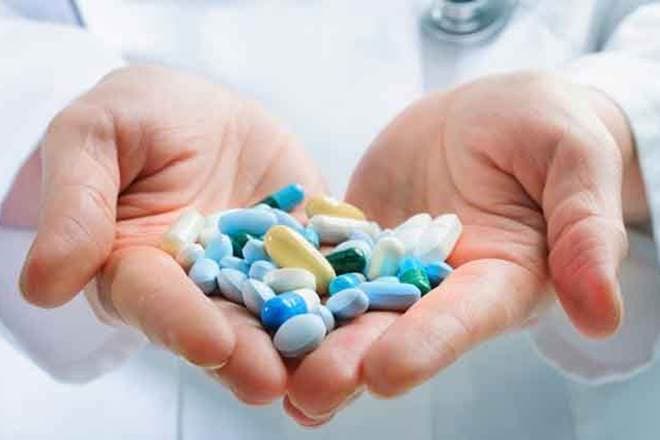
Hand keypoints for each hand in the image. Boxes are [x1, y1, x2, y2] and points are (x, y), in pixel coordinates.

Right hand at [19, 65, 324, 404]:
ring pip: (280, 317)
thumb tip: (43, 282)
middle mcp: (202, 287)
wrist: (202, 113)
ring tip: (334, 374)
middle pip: (223, 326)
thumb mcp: (96, 135)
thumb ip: (76, 201)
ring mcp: (259, 276)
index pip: (154, 300)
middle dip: (248, 355)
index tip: (208, 345)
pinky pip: (331, 279)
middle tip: (275, 381)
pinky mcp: (307, 256)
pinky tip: (379, 320)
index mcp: (140, 266)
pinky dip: (353, 301)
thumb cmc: (138, 118)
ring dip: (305, 347)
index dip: (178, 323)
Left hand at [284, 72, 639, 422]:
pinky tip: (249, 302)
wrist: (492, 113)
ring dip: (312, 339)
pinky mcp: (357, 238)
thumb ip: (584, 231)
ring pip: (350, 305)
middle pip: (396, 327)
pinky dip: (289, 281)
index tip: (387, 373)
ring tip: (266, 372)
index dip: (428, 345)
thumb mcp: (575, 161)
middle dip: (353, 359)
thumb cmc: (548, 128)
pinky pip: (321, 258)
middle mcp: (442, 284)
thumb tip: (604, 312)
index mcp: (500, 278)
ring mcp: (394, 264)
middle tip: (309, 392)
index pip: (464, 318)